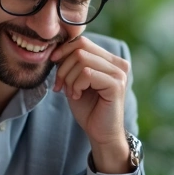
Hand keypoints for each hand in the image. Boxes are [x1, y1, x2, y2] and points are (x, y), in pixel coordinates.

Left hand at [50, 37, 131, 172]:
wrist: (100, 133)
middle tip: (60, 86)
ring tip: (71, 93)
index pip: (82, 41)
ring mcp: (119, 73)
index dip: (63, 51)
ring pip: (82, 60)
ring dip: (69, 78)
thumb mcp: (75, 80)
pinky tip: (77, 96)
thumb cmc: (88, 108)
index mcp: (109, 60)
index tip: (54, 65)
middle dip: (63, 67)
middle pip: (80, 48)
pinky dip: (76, 85)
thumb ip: (71, 63)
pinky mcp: (116, 85)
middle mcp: (118, 63)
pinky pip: (87, 74)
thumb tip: (57, 49)